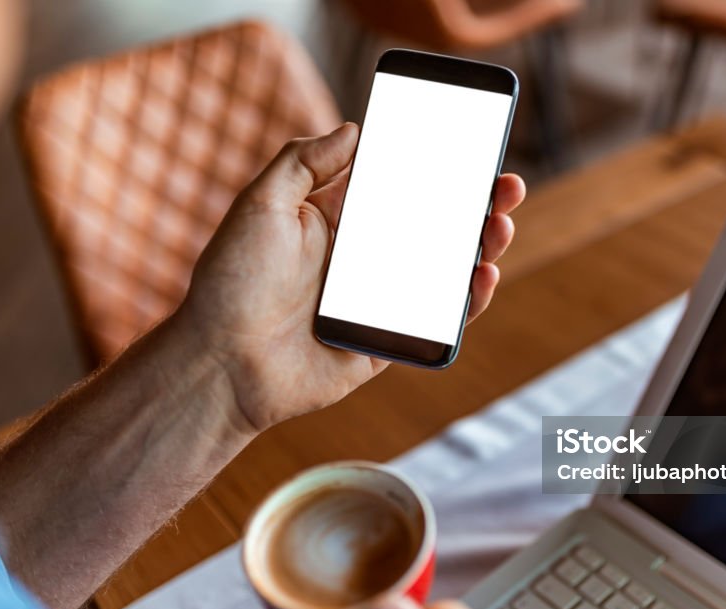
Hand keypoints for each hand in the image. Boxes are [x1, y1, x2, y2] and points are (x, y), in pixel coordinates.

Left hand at [175, 124, 524, 432]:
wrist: (220, 362)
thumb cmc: (231, 282)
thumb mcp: (261, 204)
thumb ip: (304, 161)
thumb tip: (355, 129)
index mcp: (336, 223)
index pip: (400, 189)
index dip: (437, 171)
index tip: (472, 149)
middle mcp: (362, 260)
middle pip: (433, 228)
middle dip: (474, 206)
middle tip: (506, 187)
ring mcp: (378, 301)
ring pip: (443, 271)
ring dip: (479, 247)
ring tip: (499, 224)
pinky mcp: (386, 343)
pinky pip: (435, 320)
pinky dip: (465, 301)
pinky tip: (481, 274)